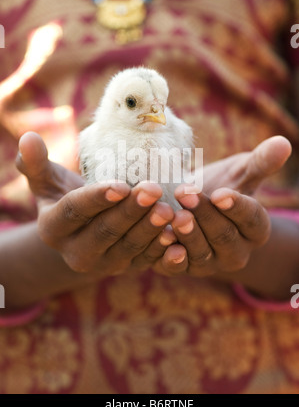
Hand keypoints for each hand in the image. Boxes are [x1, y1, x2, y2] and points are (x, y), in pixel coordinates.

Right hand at [17, 132, 175, 275]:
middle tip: (153, 190)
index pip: (74, 212)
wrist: (83, 228)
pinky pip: (145, 261)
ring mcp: (103, 264)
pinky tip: (176, 236)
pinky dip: (161, 250)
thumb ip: (36, 163)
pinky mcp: (126, 268)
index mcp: (53, 228)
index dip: (96, 199)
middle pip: (104, 231)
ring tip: (169, 210)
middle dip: (130, 212)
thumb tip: (28, 138)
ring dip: (149, 229)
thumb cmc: (64, 195)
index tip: (120, 185)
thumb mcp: (47, 181)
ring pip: (128, 248)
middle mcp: (75, 253)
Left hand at [149, 135, 291, 275]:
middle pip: (224, 235)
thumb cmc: (218, 187)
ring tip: (174, 216)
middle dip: (205, 214)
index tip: (221, 194)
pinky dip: (169, 256)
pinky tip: (161, 239)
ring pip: (201, 253)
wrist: (187, 206)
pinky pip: (177, 267)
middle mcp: (237, 251)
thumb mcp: (239, 173)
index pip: (251, 219)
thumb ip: (259, 162)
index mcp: (256, 229)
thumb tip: (283, 143)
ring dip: (187, 234)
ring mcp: (210, 263)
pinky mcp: (184, 268)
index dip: (236, 207)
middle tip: (185, 193)